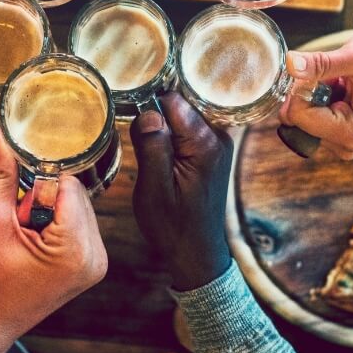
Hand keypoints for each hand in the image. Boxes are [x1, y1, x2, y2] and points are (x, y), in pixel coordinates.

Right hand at [0, 129, 107, 345]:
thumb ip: (1, 174)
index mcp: (76, 247)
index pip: (66, 183)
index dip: (36, 184)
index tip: (14, 200)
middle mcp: (96, 256)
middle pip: (74, 194)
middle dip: (42, 199)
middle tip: (16, 227)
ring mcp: (96, 264)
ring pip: (75, 207)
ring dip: (47, 212)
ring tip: (22, 240)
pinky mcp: (89, 267)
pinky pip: (76, 225)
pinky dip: (53, 225)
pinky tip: (32, 246)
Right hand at [130, 93, 232, 291]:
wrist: (196, 252)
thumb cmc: (173, 226)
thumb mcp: (154, 189)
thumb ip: (152, 146)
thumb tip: (148, 111)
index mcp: (205, 144)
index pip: (174, 101)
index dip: (149, 106)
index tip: (134, 122)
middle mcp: (217, 137)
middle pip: (179, 104)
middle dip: (156, 116)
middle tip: (139, 140)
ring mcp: (217, 143)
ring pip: (181, 116)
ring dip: (163, 129)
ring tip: (151, 154)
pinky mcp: (211, 150)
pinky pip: (187, 129)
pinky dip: (171, 137)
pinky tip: (161, 156)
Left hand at [278, 27, 352, 159]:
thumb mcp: (352, 56)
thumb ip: (320, 63)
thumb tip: (290, 64)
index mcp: (352, 132)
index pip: (299, 116)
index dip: (302, 88)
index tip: (323, 73)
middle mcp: (345, 144)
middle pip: (296, 119)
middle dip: (306, 93)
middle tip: (333, 78)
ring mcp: (337, 141)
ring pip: (297, 117)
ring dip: (310, 94)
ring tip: (338, 84)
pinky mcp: (331, 134)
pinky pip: (303, 116)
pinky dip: (313, 98)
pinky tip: (335, 90)